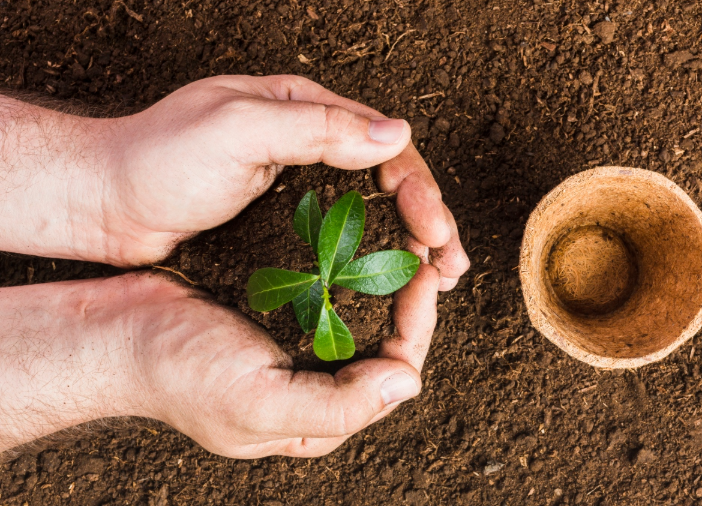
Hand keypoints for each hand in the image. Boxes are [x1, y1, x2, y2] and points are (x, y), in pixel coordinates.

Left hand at [0, 75, 467, 287]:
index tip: (435, 229)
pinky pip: (342, 231)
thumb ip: (317, 128)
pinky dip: (372, 253)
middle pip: (386, 176)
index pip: (381, 140)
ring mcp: (297, 180)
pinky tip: (389, 277)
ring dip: (407, 239)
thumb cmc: (158, 159)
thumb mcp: (238, 129)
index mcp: (303, 107)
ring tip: (437, 275)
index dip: (416, 186)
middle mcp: (307, 139)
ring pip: (371, 206)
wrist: (104, 203)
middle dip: (426, 218)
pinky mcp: (283, 218)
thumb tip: (395, 134)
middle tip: (450, 263)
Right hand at [0, 269, 439, 457]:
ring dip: (387, 278)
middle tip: (426, 248)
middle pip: (386, 344)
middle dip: (411, 297)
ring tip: (405, 238)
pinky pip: (331, 293)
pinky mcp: (277, 316)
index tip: (425, 275)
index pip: (394, 374)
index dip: (418, 324)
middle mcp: (314, 386)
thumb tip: (407, 385)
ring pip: (363, 315)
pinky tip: (359, 240)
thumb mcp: (256, 403)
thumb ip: (337, 405)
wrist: (111, 334)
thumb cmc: (177, 373)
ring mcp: (295, 350)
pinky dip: (352, 266)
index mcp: (317, 418)